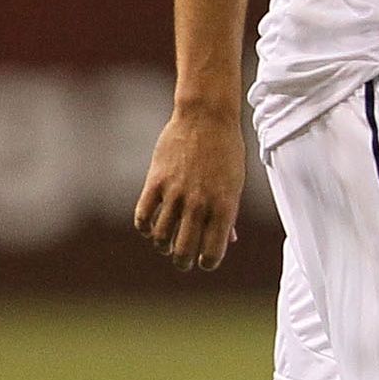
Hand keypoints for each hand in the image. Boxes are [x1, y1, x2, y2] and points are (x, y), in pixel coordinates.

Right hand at [135, 104, 248, 269]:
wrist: (207, 116)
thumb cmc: (226, 150)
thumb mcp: (235, 183)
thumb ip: (229, 214)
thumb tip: (230, 239)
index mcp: (224, 207)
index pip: (212, 252)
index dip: (207, 263)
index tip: (204, 261)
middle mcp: (200, 204)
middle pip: (183, 251)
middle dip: (183, 261)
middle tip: (182, 260)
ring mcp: (176, 193)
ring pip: (160, 237)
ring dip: (162, 245)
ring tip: (165, 242)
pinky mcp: (156, 181)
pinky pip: (143, 216)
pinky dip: (145, 227)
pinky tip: (150, 225)